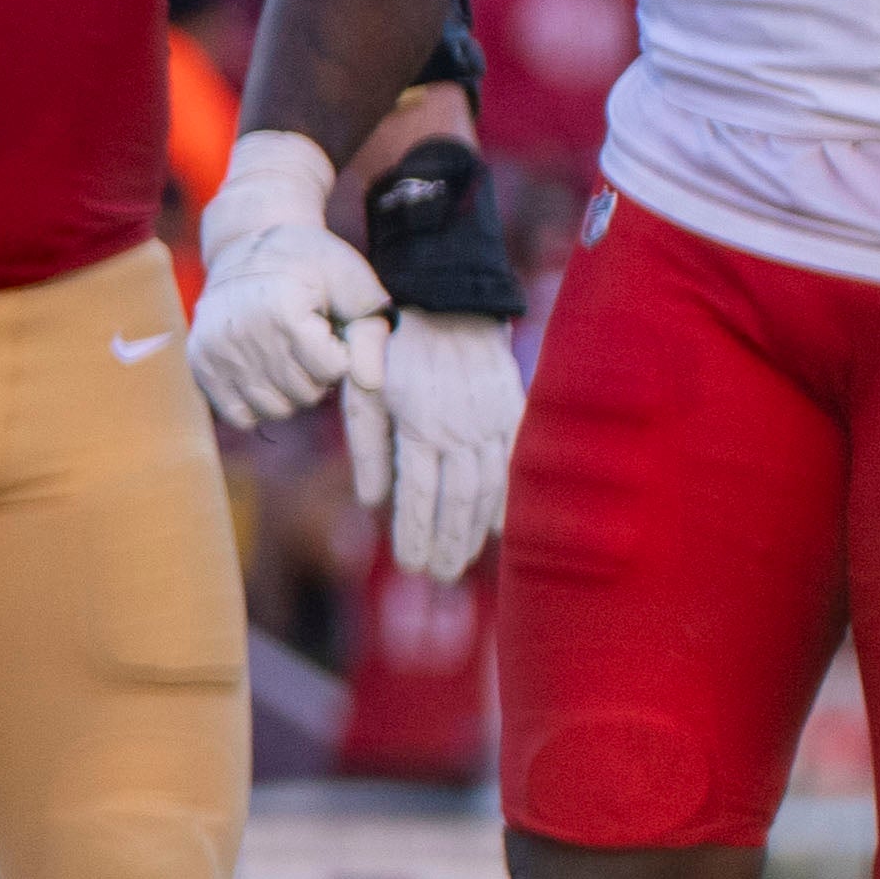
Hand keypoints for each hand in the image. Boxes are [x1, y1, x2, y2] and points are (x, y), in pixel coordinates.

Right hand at [187, 129, 384, 428]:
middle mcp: (242, 330)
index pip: (332, 370)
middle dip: (317, 376)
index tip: (328, 327)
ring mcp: (216, 349)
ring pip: (274, 410)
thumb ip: (370, 336)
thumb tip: (371, 384)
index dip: (340, 353)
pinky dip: (256, 403)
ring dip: (289, 393)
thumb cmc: (312, 266)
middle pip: (305, 394)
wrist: (250, 246)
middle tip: (308, 343)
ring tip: (286, 357)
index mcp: (282, 307)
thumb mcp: (354, 287)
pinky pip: (240, 416)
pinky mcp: (199, 363)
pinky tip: (262, 373)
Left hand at [345, 312, 521, 579]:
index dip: (415, 533)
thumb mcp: (365, 390)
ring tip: (463, 560)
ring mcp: (491, 422)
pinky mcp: (513, 412)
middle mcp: (460, 430)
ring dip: (474, 530)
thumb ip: (369, 447)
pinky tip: (502, 527)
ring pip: (486, 488)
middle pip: (456, 501)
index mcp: (420, 426)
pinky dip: (509, 499)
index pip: (418, 494)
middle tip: (439, 576)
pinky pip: (514, 466)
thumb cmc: (396, 348)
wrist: (450, 302)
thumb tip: (371, 502)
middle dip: (447, 543)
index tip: (411, 564)